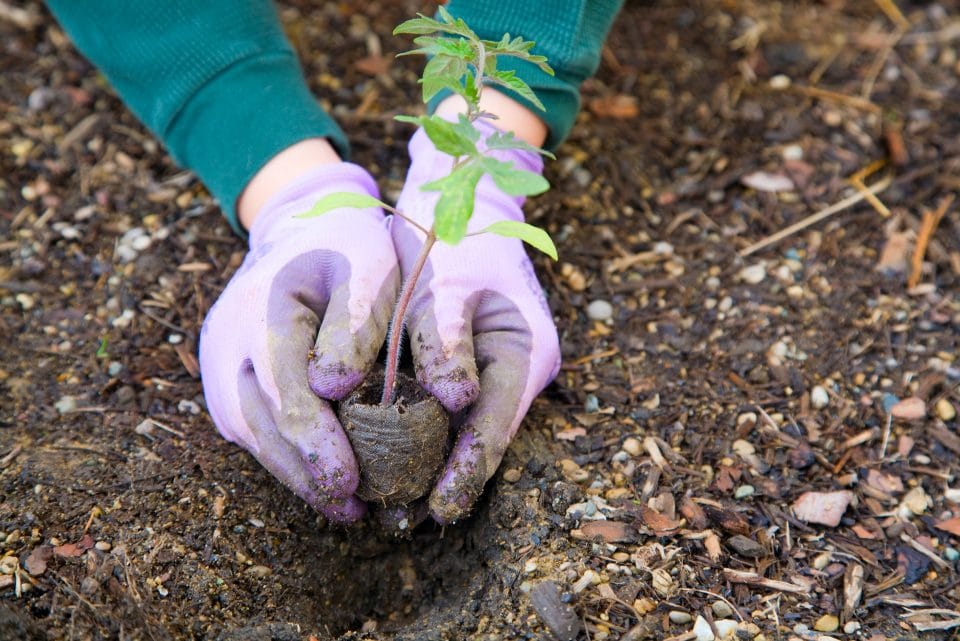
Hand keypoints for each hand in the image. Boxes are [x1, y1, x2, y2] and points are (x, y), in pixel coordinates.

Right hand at [199, 164, 398, 522]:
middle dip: (305, 471)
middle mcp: (228, 340)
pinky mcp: (225, 378)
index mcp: (264, 307)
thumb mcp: (369, 266)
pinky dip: (283, 456)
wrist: (302, 225)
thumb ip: (356, 321)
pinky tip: (320, 479)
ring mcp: (219, 361)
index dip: (315, 441)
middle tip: (352, 510)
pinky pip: (250, 426)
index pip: (284, 389)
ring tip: (343, 508)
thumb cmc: (348, 246)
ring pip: (251, 432)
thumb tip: (332, 388)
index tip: (348, 481)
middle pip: (260, 421)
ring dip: (293, 473)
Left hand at [393, 121, 560, 523]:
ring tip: (400, 503)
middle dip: (452, 477)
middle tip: (410, 520)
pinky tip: (395, 454)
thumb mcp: (448, 283)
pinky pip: (452, 408)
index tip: (440, 508)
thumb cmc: (457, 235)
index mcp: (526, 349)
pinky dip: (427, 432)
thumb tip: (454, 401)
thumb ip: (447, 341)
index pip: (496, 424)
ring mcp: (499, 366)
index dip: (469, 469)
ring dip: (438, 461)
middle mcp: (519, 366)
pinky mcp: (473, 363)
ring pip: (469, 426)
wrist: (463, 197)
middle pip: (485, 435)